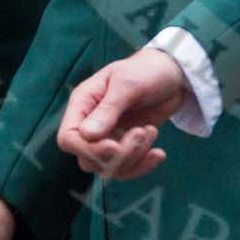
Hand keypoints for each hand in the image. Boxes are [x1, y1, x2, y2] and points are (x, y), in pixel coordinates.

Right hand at [56, 48, 191, 179]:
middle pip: (88, 159)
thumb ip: (108, 109)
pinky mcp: (125, 146)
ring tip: (151, 132)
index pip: (68, 138)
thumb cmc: (147, 70)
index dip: (87, 149)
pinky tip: (158, 153)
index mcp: (83, 103)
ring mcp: (107, 137)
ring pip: (108, 167)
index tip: (114, 146)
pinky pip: (125, 169)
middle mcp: (90, 123)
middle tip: (142, 131)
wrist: (172, 74)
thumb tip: (86, 135)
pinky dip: (142, 166)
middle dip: (118, 154)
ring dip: (133, 157)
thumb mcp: (128, 84)